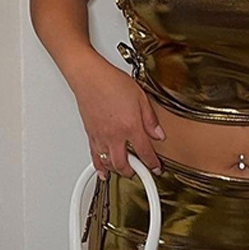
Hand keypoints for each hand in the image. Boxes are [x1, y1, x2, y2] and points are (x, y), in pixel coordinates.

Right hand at [69, 53, 165, 180]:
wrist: (90, 76)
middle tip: (141, 172)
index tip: (157, 168)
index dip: (153, 164)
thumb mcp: (141, 97)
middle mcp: (114, 135)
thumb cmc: (112, 82)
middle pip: (124, 164)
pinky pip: (95, 156)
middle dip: (134, 172)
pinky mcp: (90, 134)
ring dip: (118, 171)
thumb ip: (150, 119)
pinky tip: (102, 171)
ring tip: (126, 171)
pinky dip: (99, 167)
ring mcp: (101, 136)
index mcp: (130, 126)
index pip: (145, 152)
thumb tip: (159, 134)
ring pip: (109, 163)